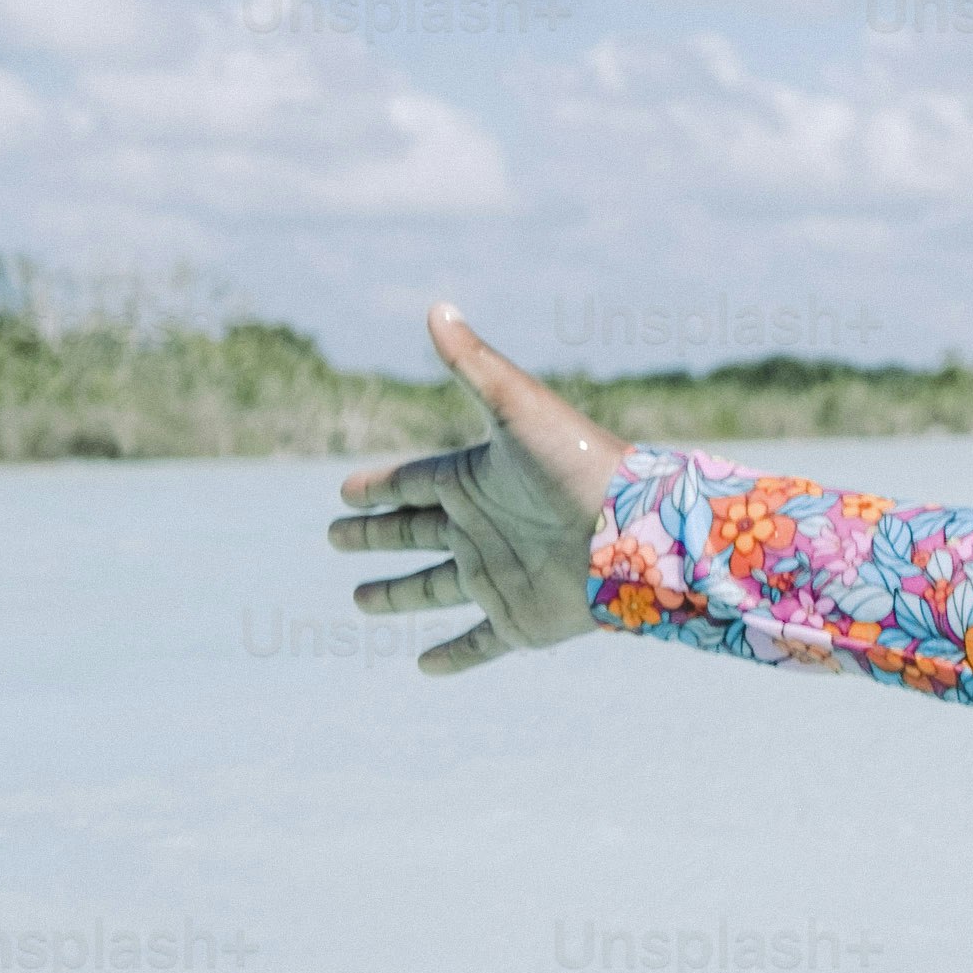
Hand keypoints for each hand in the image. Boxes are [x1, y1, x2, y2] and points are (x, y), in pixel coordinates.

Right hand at [330, 306, 631, 676]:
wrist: (636, 533)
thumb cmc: (578, 464)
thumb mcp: (518, 408)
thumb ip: (473, 363)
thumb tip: (437, 306)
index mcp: (475, 480)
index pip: (412, 483)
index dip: (376, 488)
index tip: (343, 493)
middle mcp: (482, 528)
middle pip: (414, 533)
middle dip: (375, 535)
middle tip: (335, 538)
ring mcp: (499, 576)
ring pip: (434, 589)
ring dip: (398, 594)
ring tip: (360, 600)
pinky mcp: (520, 621)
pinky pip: (478, 643)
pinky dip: (453, 656)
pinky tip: (424, 666)